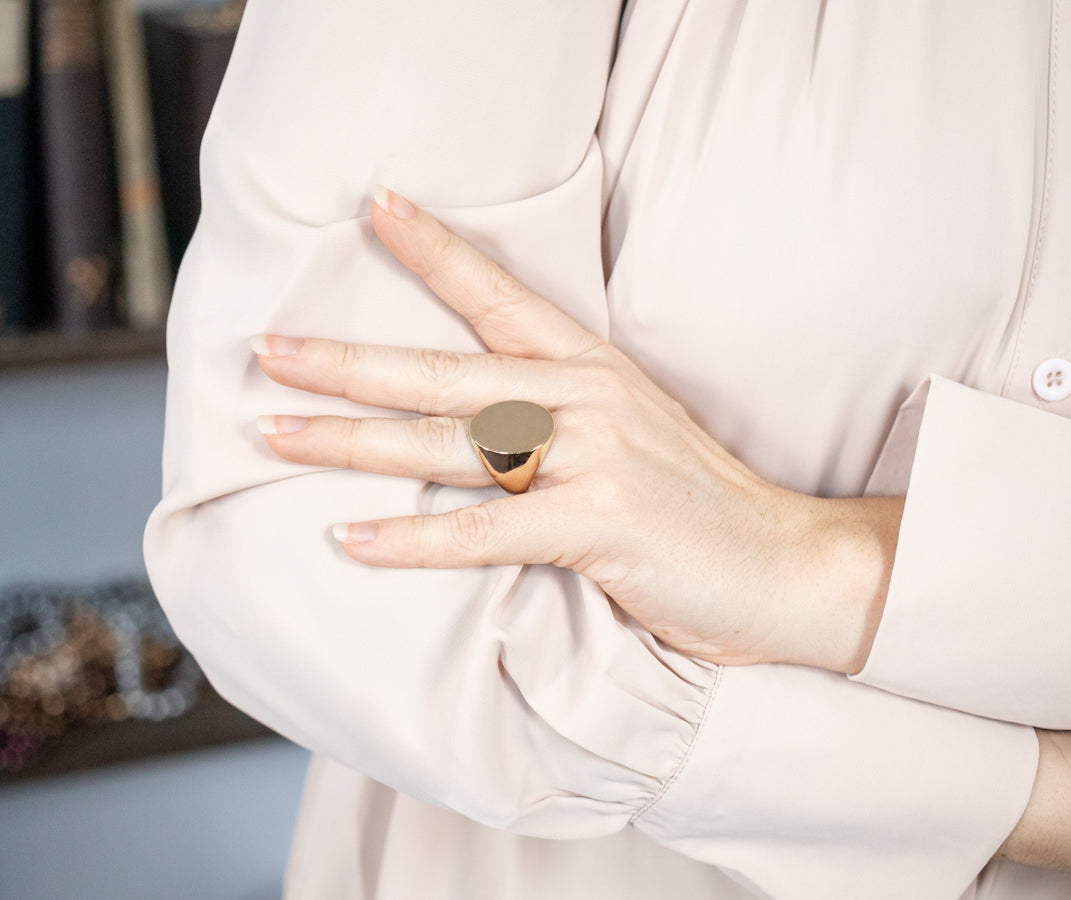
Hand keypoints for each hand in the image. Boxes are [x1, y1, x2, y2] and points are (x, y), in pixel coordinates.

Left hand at [254, 188, 901, 672]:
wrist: (783, 564)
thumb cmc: (698, 504)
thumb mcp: (632, 431)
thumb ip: (561, 414)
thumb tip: (474, 419)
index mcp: (594, 368)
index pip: (502, 296)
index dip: (437, 250)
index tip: (378, 208)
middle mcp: (587, 399)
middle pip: (446, 372)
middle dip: (349, 361)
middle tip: (269, 350)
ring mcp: (594, 459)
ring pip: (448, 445)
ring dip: (352, 441)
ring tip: (275, 434)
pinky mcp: (599, 526)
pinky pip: (483, 533)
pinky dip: (413, 540)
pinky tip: (350, 538)